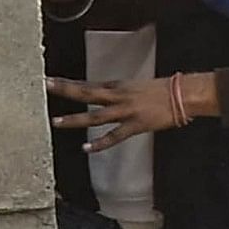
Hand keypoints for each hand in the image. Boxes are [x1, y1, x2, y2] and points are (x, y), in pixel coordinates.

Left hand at [47, 75, 196, 152]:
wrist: (183, 94)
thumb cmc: (161, 90)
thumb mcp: (133, 87)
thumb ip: (116, 92)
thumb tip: (103, 95)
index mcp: (117, 86)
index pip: (86, 84)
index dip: (67, 83)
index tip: (49, 80)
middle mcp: (117, 96)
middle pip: (86, 93)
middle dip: (64, 90)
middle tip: (45, 86)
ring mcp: (125, 111)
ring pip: (95, 115)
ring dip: (75, 119)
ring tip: (55, 122)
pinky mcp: (135, 125)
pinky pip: (114, 136)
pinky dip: (99, 143)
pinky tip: (86, 148)